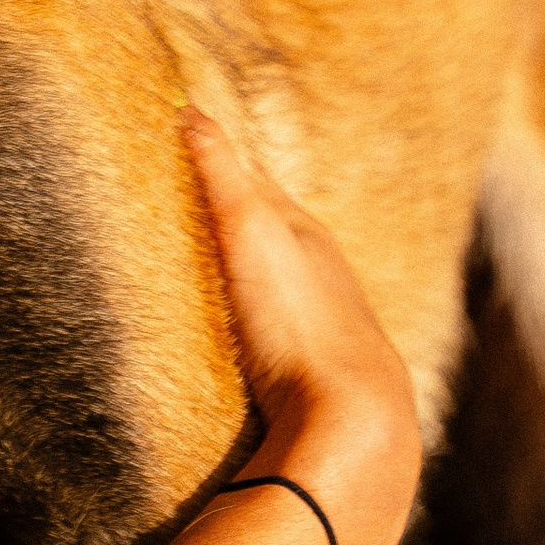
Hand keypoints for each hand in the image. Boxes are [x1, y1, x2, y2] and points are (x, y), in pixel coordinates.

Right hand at [182, 105, 421, 544]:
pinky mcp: (322, 400)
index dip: (227, 174)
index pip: (264, 193)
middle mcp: (330, 289)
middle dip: (245, 236)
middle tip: (196, 222)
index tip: (190, 159)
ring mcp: (332, 346)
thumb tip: (191, 110)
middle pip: (282, 250)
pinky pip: (288, 360)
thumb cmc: (299, 325)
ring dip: (259, 300)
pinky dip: (266, 351)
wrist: (354, 433)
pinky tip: (247, 367)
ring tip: (216, 298)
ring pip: (292, 307)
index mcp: (311, 244)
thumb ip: (221, 172)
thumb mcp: (251, 233)